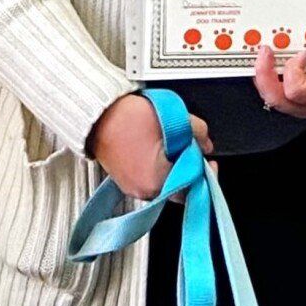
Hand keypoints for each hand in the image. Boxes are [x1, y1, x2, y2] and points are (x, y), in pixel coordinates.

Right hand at [86, 93, 213, 197]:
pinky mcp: (126, 180)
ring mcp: (133, 187)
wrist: (96, 114)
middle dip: (189, 166)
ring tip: (173, 145)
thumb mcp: (173, 117)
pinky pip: (151, 178)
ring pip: (166, 182)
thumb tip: (205, 142)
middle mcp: (145, 190)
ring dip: (174, 165)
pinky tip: (159, 148)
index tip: (210, 162)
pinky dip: (159, 166)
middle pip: (180, 185)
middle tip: (192, 149)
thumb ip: (198, 132)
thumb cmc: (126, 118)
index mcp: (158, 180)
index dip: (206, 172)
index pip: (194, 186)